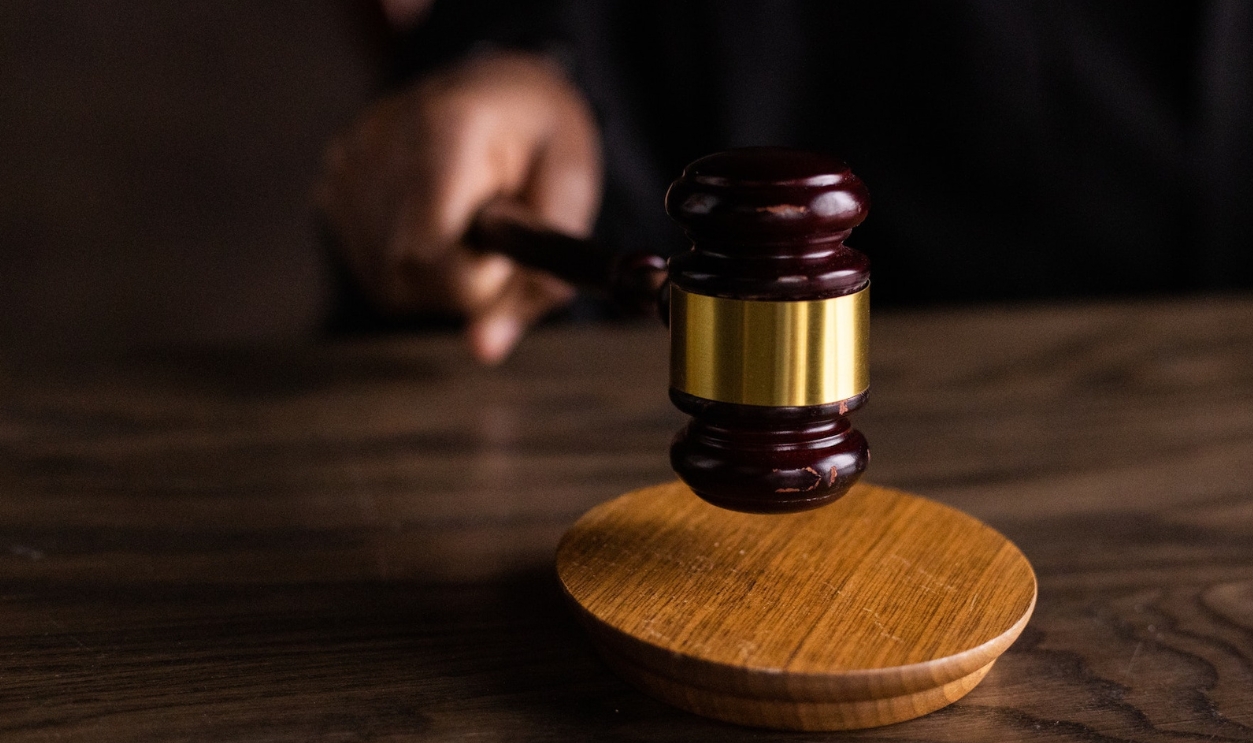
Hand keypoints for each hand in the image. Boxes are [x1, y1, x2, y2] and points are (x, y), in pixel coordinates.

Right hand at [318, 52, 602, 363]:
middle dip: (464, 282)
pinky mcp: (332, 185)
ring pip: (388, 283)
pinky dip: (413, 268)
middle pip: (406, 274)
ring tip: (469, 224)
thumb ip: (538, 275)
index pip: (428, 250)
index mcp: (447, 128)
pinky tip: (438, 225)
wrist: (499, 86)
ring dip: (439, 279)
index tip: (507, 252)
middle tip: (497, 239)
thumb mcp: (571, 193)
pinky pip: (373, 270)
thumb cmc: (542, 139)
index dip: (475, 279)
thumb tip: (483, 350)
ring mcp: (347, 163)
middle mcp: (381, 141)